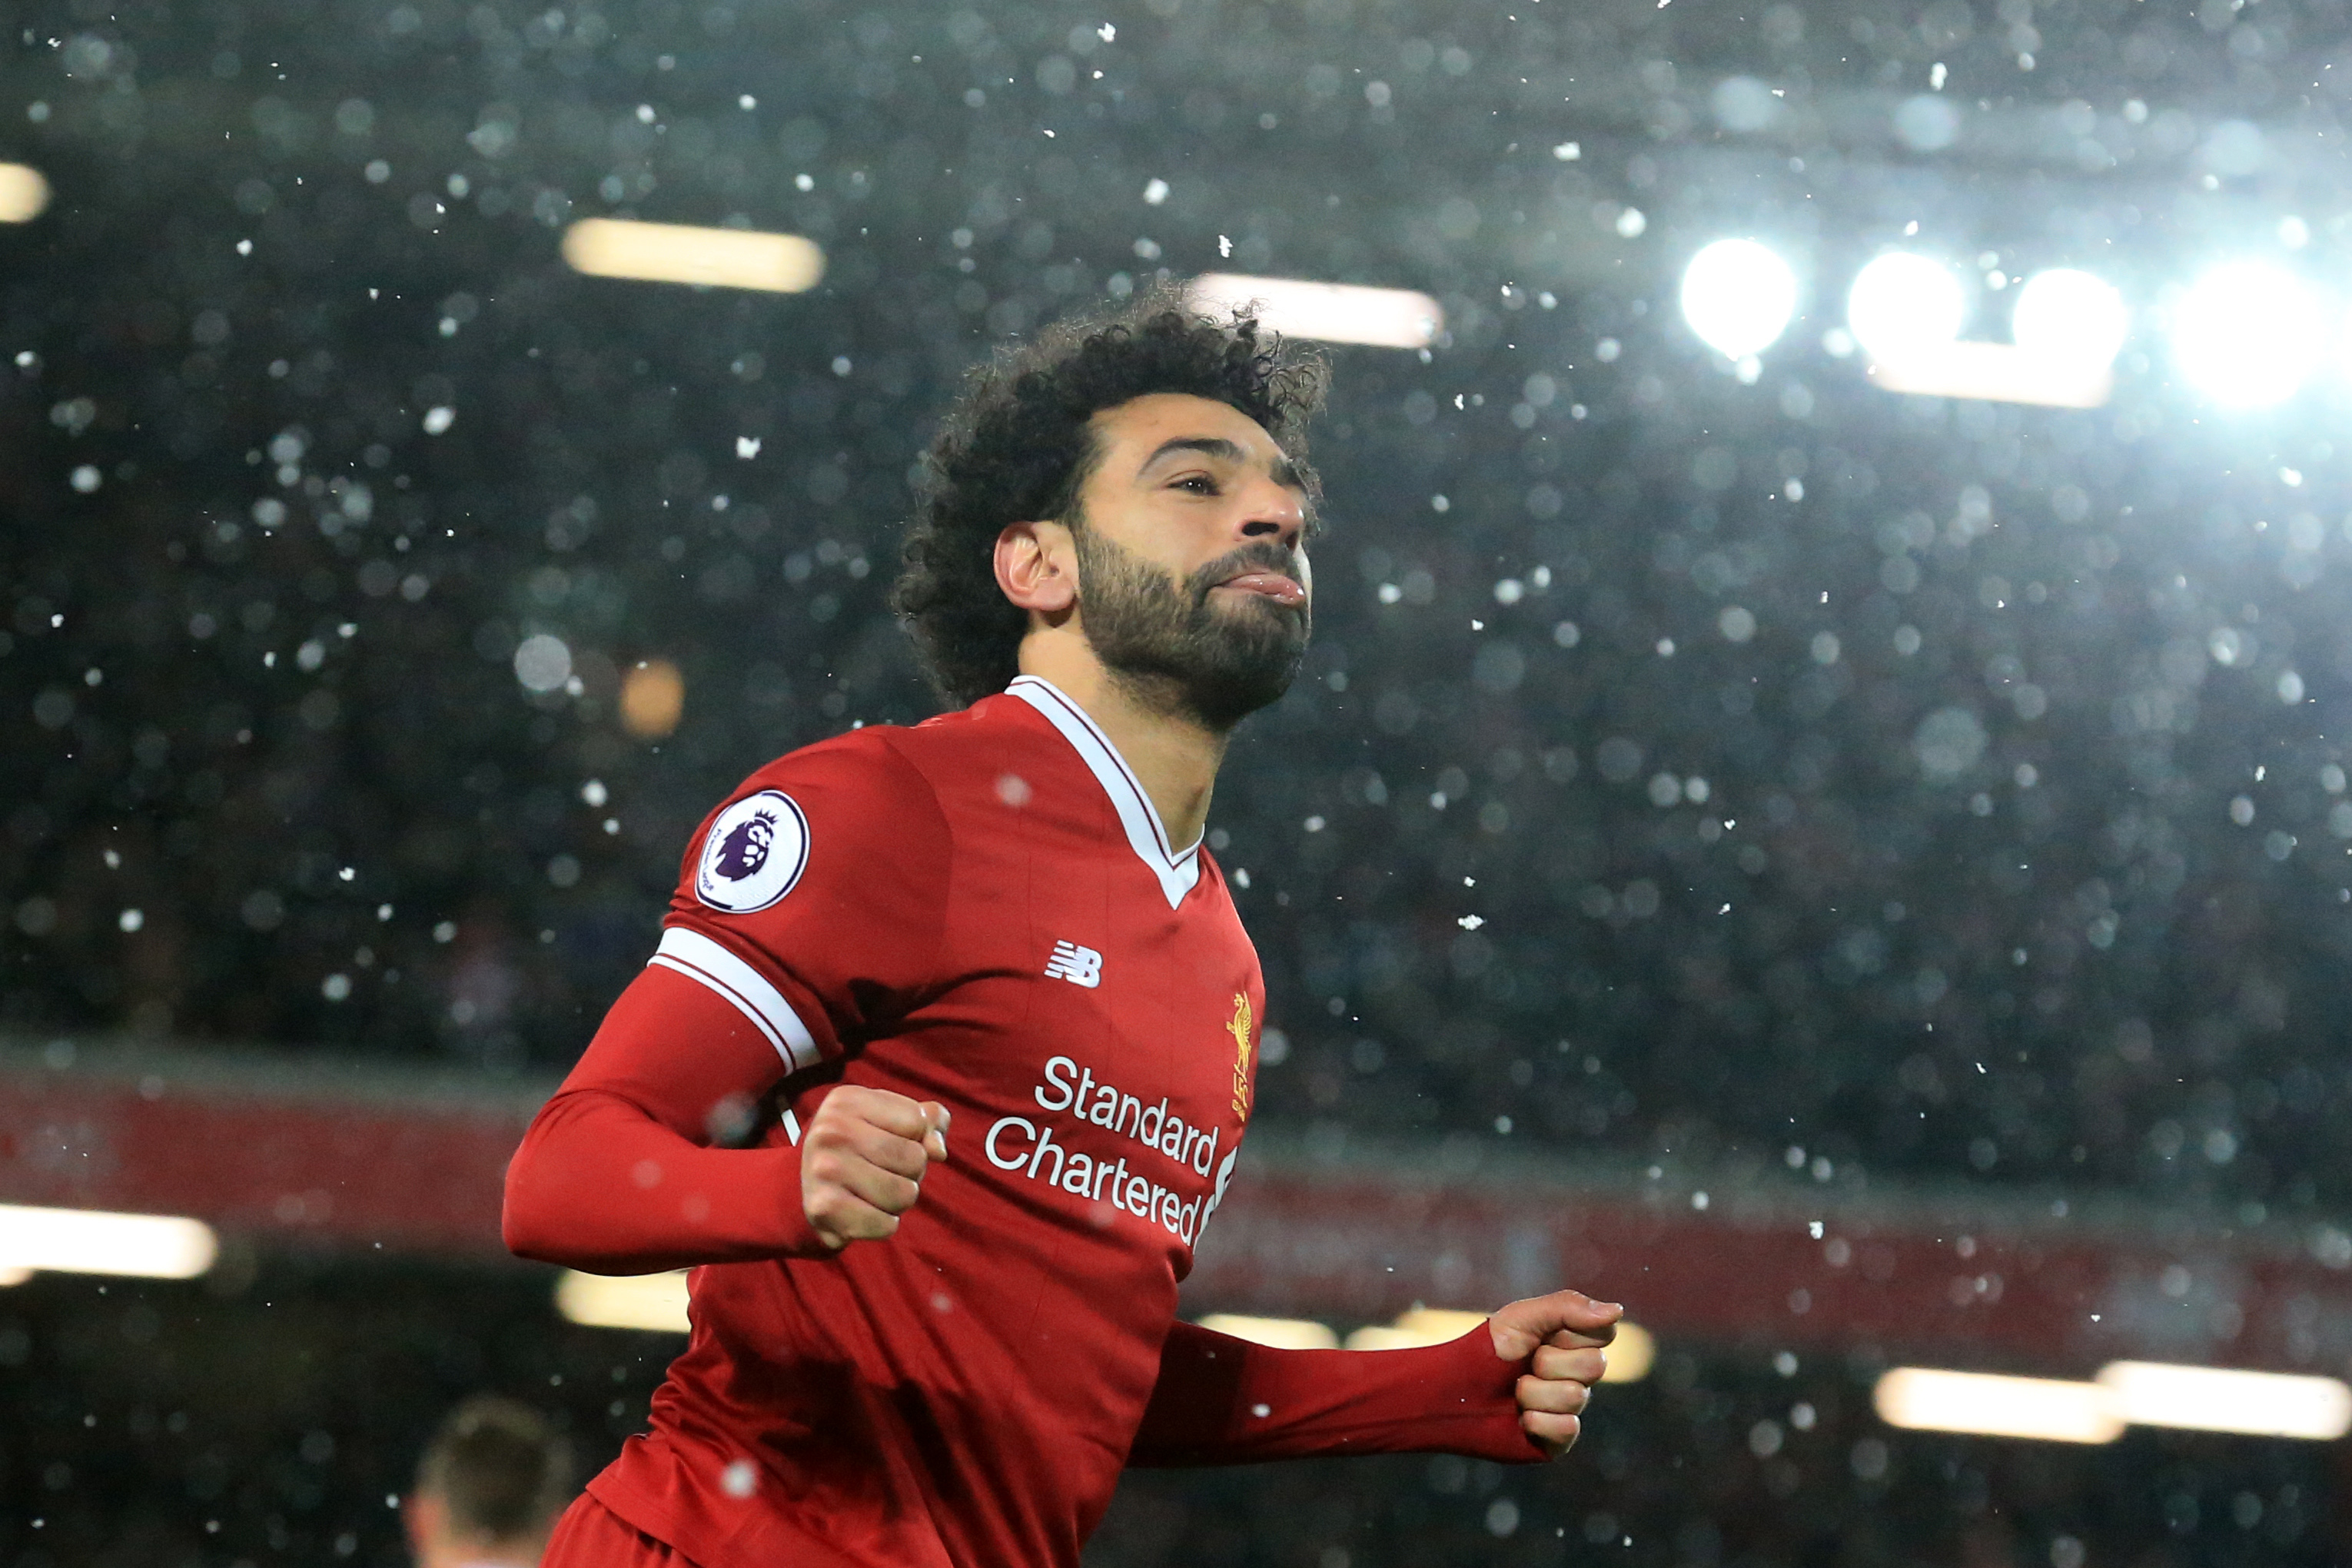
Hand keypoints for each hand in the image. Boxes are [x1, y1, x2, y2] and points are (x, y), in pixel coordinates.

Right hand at [800, 1087, 949, 1250]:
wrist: (799, 1192)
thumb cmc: (857, 1150)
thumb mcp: (887, 1121)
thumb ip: (928, 1122)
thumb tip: (938, 1150)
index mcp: (847, 1100)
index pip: (918, 1121)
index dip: (915, 1138)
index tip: (889, 1142)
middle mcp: (831, 1131)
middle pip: (915, 1159)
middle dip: (910, 1173)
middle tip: (881, 1172)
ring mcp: (825, 1169)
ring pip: (905, 1194)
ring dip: (898, 1201)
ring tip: (873, 1193)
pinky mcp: (824, 1208)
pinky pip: (886, 1225)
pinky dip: (883, 1224)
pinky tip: (863, 1212)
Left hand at [1488, 1288, 1622, 1457]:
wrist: (1449, 1393)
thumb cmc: (1485, 1352)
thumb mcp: (1521, 1318)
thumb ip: (1567, 1308)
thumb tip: (1617, 1311)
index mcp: (1572, 1344)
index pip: (1604, 1334)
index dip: (1571, 1334)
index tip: (1541, 1335)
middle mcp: (1576, 1376)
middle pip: (1596, 1365)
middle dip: (1548, 1362)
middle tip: (1521, 1366)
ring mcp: (1568, 1409)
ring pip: (1575, 1396)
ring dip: (1533, 1392)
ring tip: (1513, 1393)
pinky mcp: (1558, 1441)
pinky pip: (1568, 1429)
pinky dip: (1537, 1421)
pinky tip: (1520, 1419)